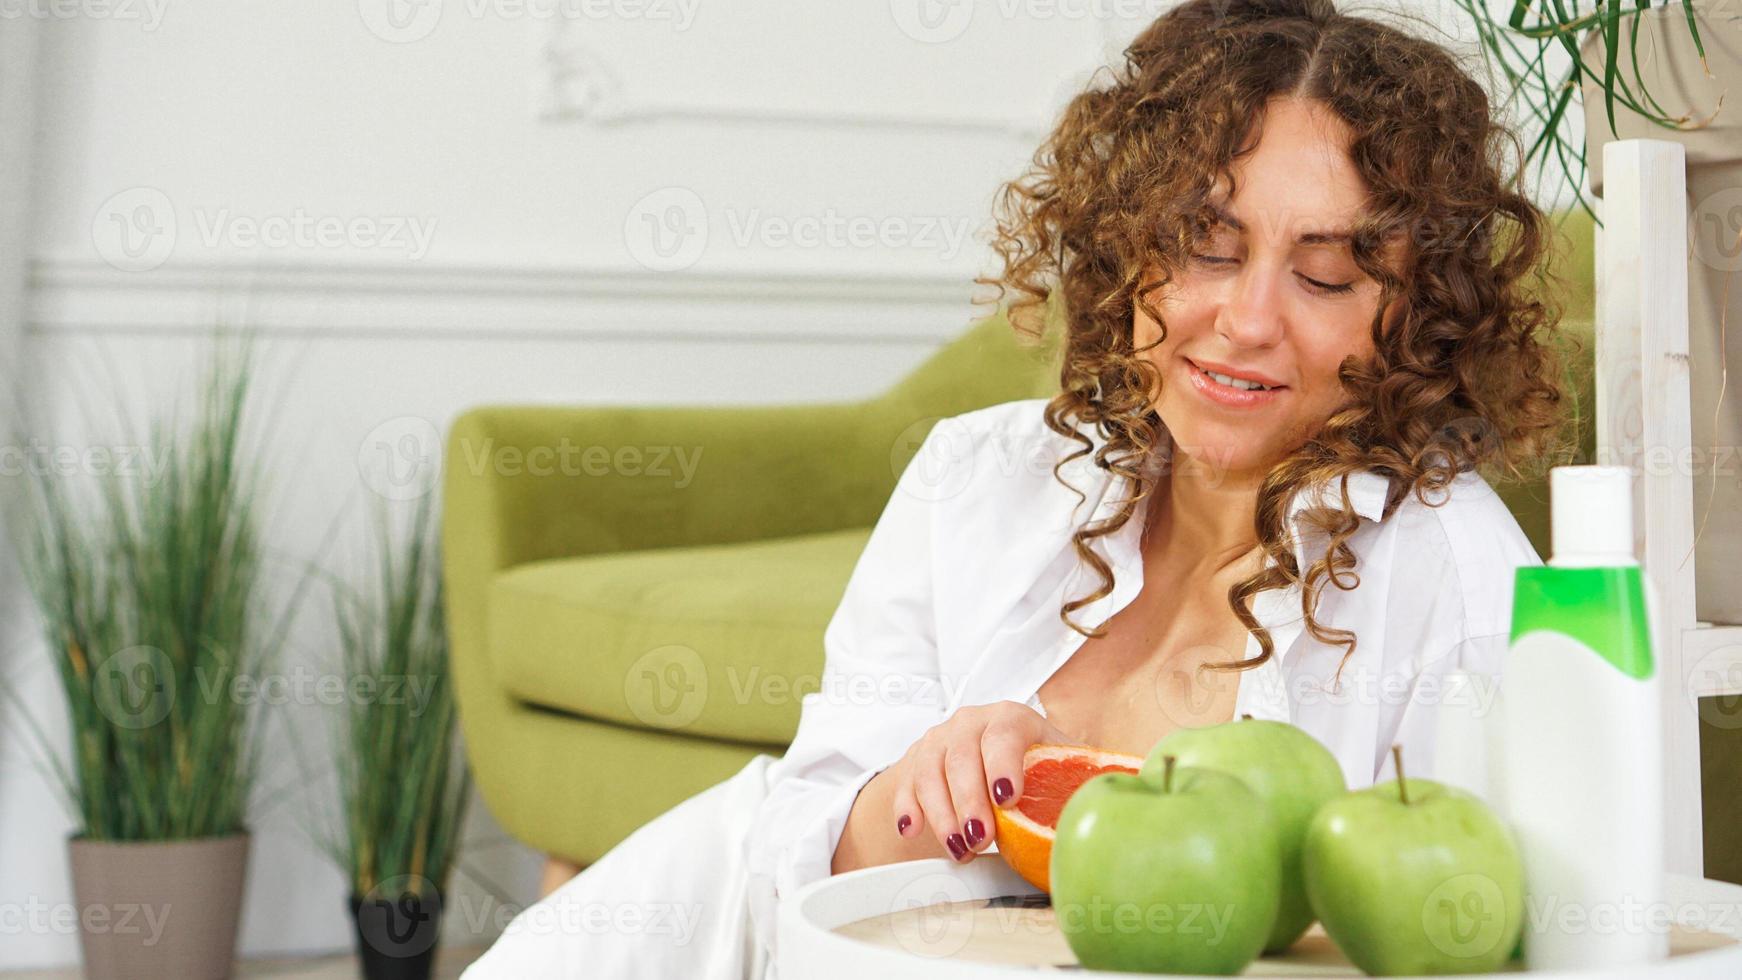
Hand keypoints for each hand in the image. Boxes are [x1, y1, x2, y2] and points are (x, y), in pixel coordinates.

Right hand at [886, 700, 1081, 862]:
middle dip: (969, 801)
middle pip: (962, 755)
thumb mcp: (1063, 763)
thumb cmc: (1033, 767)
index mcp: (1012, 718)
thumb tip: (1137, 787)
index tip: (1008, 798)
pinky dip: (907, 808)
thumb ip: (1089, 774)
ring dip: (941, 813)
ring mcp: (939, 740)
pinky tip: (913, 830)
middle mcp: (971, 722)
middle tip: (981, 839)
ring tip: (959, 848)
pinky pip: (905, 783)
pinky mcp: (915, 762)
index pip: (1004, 733)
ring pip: (930, 771)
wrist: (988, 760)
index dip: (1004, 764)